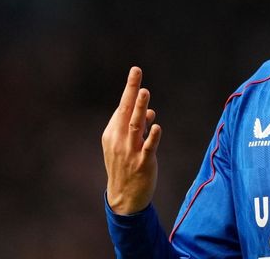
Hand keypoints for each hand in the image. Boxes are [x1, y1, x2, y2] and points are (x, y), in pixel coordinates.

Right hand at [102, 66, 161, 214]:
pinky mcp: (142, 163)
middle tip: (136, 72)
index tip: (135, 71)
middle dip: (131, 90)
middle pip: (126, 111)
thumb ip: (137, 128)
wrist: (123, 198)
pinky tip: (156, 126)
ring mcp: (130, 151)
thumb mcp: (126, 146)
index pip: (122, 107)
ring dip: (141, 109)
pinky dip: (152, 136)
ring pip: (136, 126)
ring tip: (145, 92)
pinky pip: (148, 148)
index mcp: (112, 133)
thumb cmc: (126, 167)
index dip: (130, 89)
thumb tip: (150, 111)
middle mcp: (119, 140)